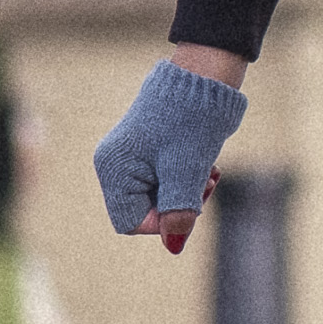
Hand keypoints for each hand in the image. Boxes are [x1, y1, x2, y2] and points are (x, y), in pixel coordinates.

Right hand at [91, 57, 247, 252]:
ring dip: (187, 191)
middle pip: (146, 209)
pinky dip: (185, 177)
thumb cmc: (191, 123)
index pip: (131, 222)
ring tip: (209, 172)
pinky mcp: (146, 148)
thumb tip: (174, 246)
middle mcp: (114, 163)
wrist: (204, 77)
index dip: (162, 224)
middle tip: (207, 184)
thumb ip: (178, 213)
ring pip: (159, 195)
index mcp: (113, 169)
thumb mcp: (186, 173)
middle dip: (179, 204)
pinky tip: (204, 163)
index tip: (190, 205)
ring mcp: (129, 155)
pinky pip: (164, 178)